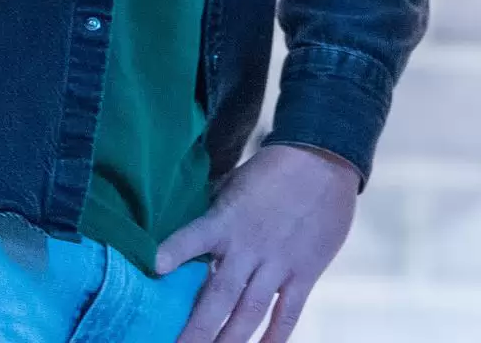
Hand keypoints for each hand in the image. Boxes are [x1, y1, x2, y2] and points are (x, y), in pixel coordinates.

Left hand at [159, 142, 360, 342]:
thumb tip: (188, 237)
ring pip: (250, 312)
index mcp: (227, 221)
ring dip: (230, 341)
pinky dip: (275, 337)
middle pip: (219, 296)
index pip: (195, 237)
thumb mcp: (235, 184)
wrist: (325, 156)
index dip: (175, 252)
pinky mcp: (305, 272)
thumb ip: (214, 214)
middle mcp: (249, 247)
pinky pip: (288, 312)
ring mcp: (278, 263)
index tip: (155, 268)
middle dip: (197, 329)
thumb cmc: (273, 170)